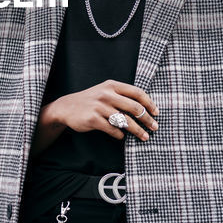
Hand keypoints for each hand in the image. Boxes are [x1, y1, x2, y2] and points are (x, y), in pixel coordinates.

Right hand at [32, 80, 158, 156]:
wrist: (66, 107)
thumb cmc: (91, 100)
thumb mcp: (105, 91)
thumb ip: (122, 95)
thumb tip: (144, 107)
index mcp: (112, 85)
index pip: (137, 93)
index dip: (149, 103)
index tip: (156, 113)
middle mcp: (107, 94)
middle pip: (134, 108)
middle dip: (147, 119)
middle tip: (155, 127)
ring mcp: (99, 107)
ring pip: (125, 121)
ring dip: (137, 130)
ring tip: (144, 137)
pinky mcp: (93, 119)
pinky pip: (112, 129)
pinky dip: (120, 135)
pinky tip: (122, 137)